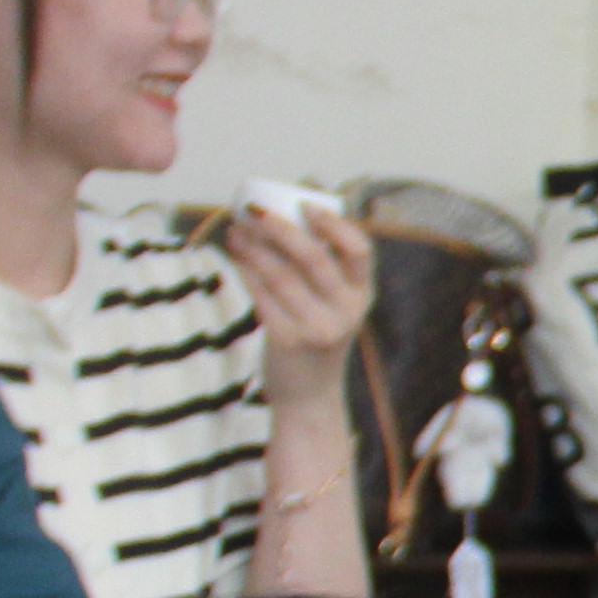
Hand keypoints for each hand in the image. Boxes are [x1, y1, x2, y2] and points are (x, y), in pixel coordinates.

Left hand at [222, 201, 377, 401]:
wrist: (310, 394)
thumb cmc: (318, 335)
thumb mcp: (336, 304)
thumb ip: (325, 264)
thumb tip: (297, 202)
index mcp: (362, 295)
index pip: (359, 250)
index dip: (333, 223)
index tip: (306, 203)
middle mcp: (346, 312)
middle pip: (313, 258)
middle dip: (280, 227)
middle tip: (254, 209)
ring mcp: (318, 328)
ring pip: (280, 275)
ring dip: (254, 247)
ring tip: (236, 229)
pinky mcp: (288, 340)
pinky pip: (261, 296)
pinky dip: (245, 272)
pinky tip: (235, 256)